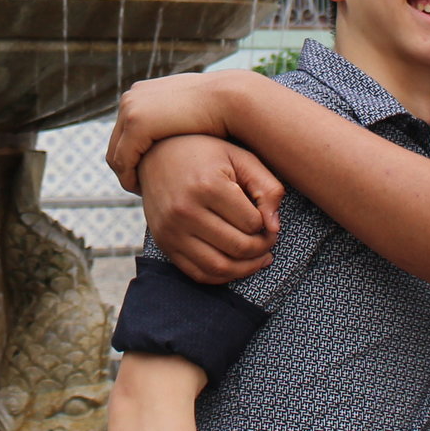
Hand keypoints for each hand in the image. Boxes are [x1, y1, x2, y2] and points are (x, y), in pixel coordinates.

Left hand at [108, 69, 271, 191]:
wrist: (230, 97)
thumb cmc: (219, 109)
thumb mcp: (190, 113)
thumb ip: (176, 120)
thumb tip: (175, 134)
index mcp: (142, 92)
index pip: (124, 132)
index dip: (133, 158)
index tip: (149, 176)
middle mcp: (131, 98)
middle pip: (116, 143)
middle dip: (127, 169)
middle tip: (144, 189)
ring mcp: (131, 108)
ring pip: (116, 154)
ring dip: (127, 176)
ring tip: (145, 192)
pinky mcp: (136, 122)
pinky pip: (123, 160)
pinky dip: (130, 178)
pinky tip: (145, 190)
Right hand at [142, 134, 283, 282]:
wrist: (155, 154)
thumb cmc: (205, 154)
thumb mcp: (240, 158)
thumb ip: (267, 187)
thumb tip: (274, 227)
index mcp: (208, 185)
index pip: (252, 223)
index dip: (267, 226)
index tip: (269, 222)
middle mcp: (186, 210)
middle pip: (238, 247)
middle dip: (261, 249)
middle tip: (268, 241)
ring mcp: (172, 230)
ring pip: (219, 267)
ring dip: (245, 269)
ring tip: (258, 258)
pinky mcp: (164, 243)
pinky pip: (197, 274)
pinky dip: (221, 276)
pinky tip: (235, 265)